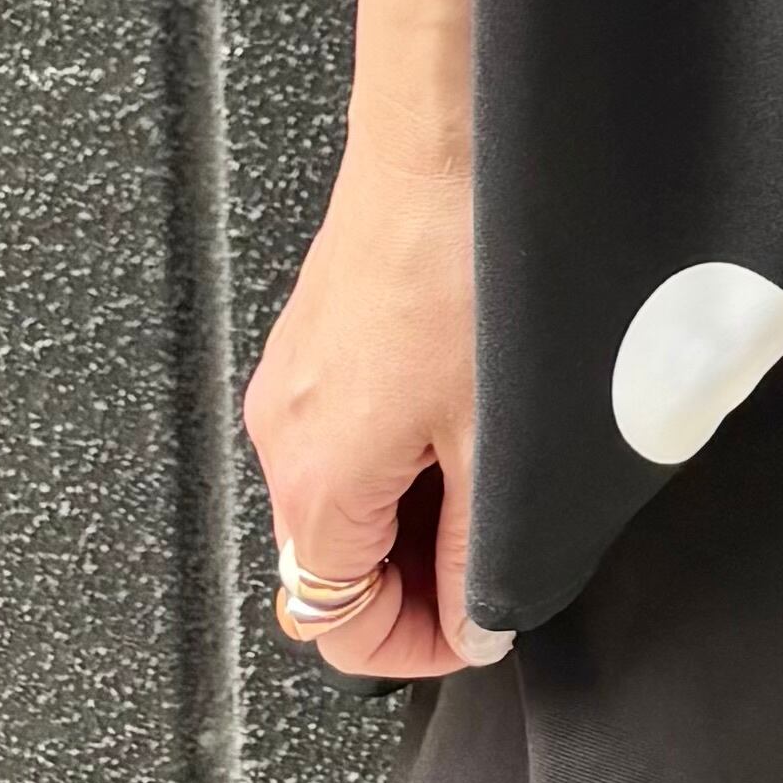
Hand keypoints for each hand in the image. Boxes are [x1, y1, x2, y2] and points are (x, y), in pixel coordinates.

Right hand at [241, 152, 510, 678]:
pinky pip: (345, 433)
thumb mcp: (496, 436)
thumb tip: (478, 618)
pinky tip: (465, 411)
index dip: (417, 647)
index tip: (482, 624)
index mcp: (316, 479)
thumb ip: (484, 549)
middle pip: (334, 566)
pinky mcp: (317, 335)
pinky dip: (401, 452)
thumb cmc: (462, 262)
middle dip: (418, 581)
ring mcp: (293, 380)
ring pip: (343, 499)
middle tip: (500, 550)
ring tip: (493, 473)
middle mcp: (283, 435)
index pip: (335, 626)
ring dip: (414, 514)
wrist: (443, 134)